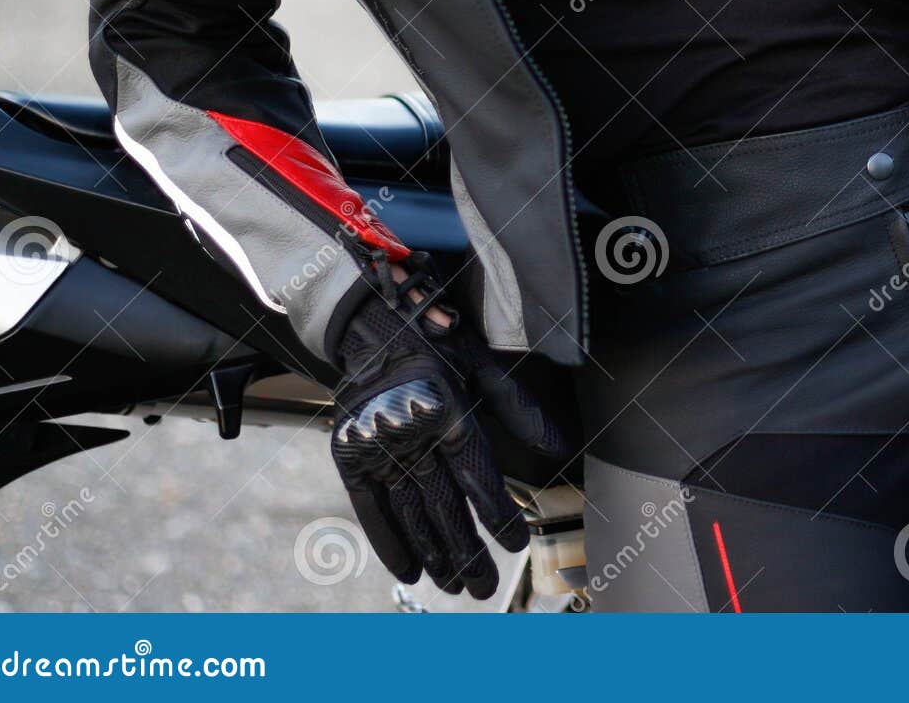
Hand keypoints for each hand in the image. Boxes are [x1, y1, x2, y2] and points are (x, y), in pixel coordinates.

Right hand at [330, 255, 566, 599]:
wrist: (369, 321)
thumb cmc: (435, 340)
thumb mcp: (483, 364)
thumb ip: (519, 409)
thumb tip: (558, 445)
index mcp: (448, 411)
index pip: (479, 478)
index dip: (498, 515)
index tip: (516, 545)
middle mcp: (411, 434)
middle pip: (445, 507)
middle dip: (467, 553)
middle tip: (485, 588)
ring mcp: (377, 446)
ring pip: (411, 514)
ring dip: (434, 555)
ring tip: (453, 587)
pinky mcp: (350, 454)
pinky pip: (370, 508)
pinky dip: (389, 541)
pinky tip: (410, 568)